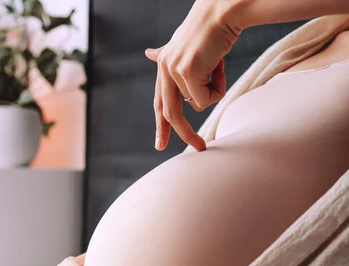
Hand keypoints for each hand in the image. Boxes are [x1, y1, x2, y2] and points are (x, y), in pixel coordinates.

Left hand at [145, 0, 239, 151]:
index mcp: (163, 64)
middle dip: (184, 133)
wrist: (222, 12)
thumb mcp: (187, 47)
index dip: (160, 124)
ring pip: (196, 104)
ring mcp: (174, 71)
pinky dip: (218, 87)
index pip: (159, 100)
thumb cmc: (211, 29)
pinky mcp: (187, 72)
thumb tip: (148, 53)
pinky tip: (219, 64)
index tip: (160, 144)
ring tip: (218, 66)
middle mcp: (164, 68)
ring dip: (215, 90)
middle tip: (199, 147)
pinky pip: (205, 98)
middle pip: (169, 112)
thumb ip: (168, 57)